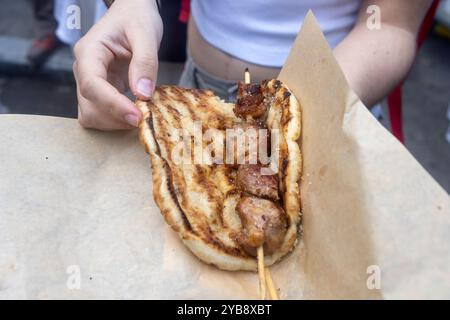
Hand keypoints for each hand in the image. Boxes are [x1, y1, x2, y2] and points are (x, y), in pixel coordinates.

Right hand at [73, 0, 161, 129]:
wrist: (132, 14)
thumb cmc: (136, 19)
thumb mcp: (146, 33)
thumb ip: (145, 61)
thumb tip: (143, 94)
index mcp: (89, 52)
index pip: (92, 85)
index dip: (113, 105)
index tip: (137, 116)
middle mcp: (84, 70)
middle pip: (89, 106)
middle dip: (116, 118)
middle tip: (145, 119)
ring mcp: (89, 83)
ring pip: (91, 115)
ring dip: (115, 123)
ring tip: (141, 116)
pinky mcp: (100, 92)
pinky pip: (101, 115)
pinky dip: (116, 121)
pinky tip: (135, 114)